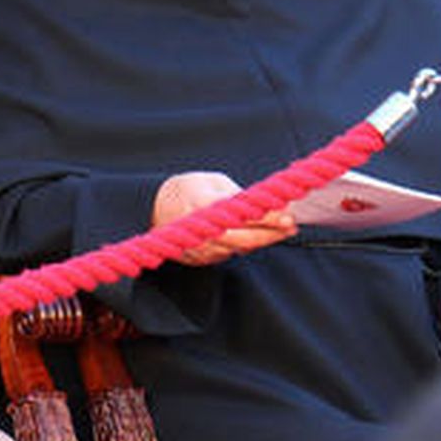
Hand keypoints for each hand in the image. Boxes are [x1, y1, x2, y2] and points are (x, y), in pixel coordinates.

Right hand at [152, 171, 295, 266]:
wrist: (150, 208)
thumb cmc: (183, 189)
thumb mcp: (210, 181)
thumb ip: (236, 194)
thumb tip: (263, 203)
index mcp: (205, 205)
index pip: (246, 215)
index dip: (270, 217)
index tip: (289, 216)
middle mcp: (203, 230)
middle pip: (247, 239)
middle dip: (272, 234)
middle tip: (290, 227)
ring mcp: (200, 247)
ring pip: (239, 249)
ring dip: (258, 241)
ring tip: (276, 232)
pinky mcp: (198, 258)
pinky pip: (226, 255)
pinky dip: (239, 247)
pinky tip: (249, 238)